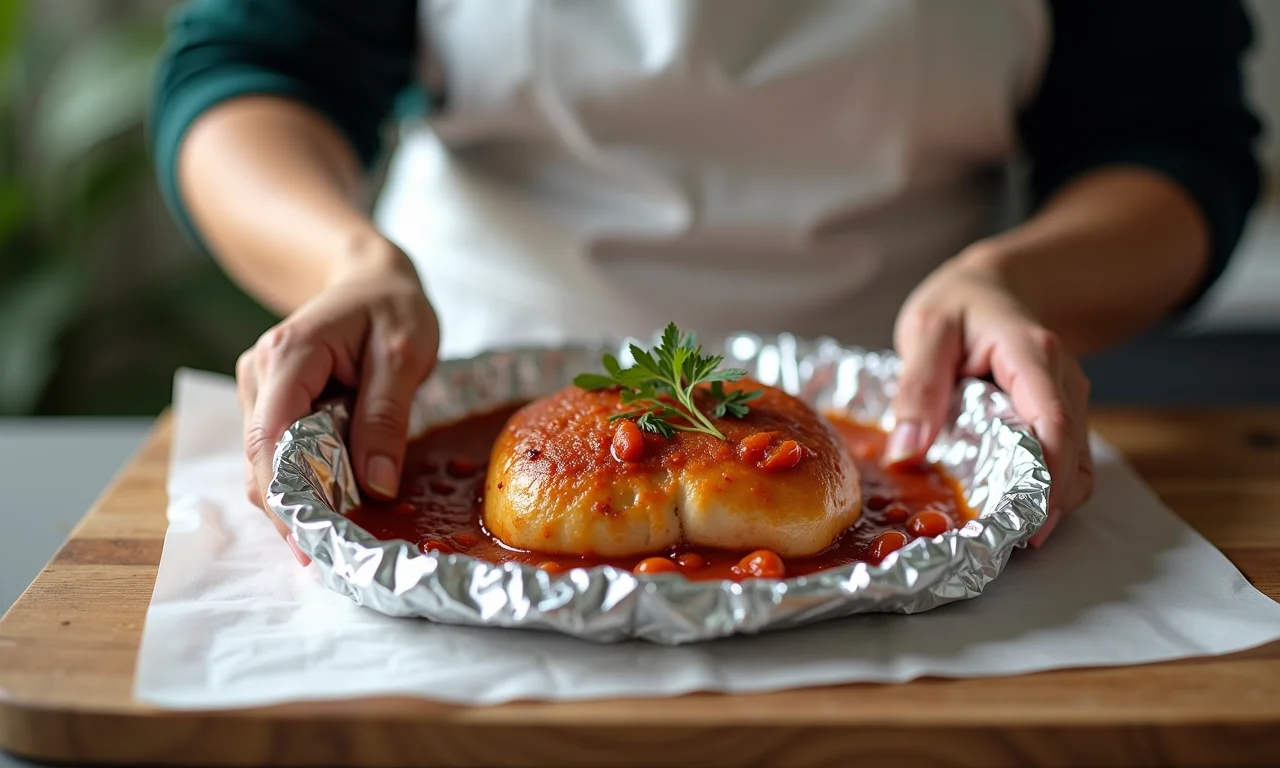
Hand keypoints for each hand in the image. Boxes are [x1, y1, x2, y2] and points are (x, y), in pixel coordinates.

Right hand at [235, 242, 439, 562]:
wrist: (373, 279)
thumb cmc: (393, 308)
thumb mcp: (405, 355)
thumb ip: (387, 416)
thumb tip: (375, 485)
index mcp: (288, 355)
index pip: (270, 438)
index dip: (287, 497)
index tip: (314, 543)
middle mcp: (259, 374)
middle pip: (262, 460)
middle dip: (295, 508)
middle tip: (337, 555)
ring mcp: (259, 390)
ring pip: (267, 463)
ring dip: (301, 498)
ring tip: (343, 536)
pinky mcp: (270, 404)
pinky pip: (281, 454)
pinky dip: (306, 481)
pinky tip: (335, 503)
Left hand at [888, 253, 1093, 546]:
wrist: (994, 288)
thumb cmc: (959, 305)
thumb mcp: (925, 330)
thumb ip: (917, 385)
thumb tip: (907, 452)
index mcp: (1032, 355)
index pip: (1054, 421)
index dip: (1048, 476)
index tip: (1028, 520)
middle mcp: (1062, 381)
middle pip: (1072, 454)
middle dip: (1047, 503)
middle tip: (1003, 544)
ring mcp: (1068, 402)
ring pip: (1076, 466)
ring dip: (1049, 503)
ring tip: (1004, 537)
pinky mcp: (1060, 420)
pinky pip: (1066, 464)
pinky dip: (1046, 492)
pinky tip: (1011, 512)